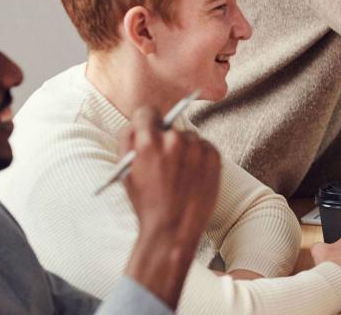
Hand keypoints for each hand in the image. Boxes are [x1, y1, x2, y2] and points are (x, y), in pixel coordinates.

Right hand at [120, 106, 222, 306]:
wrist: (173, 228)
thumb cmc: (146, 203)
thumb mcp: (126, 172)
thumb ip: (127, 142)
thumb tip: (136, 123)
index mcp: (147, 142)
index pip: (147, 112)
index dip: (146, 122)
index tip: (150, 129)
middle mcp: (174, 140)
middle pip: (170, 126)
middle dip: (166, 139)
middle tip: (166, 161)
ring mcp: (196, 147)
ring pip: (189, 137)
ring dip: (185, 148)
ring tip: (180, 174)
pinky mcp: (214, 156)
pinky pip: (205, 147)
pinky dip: (200, 157)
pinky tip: (192, 176)